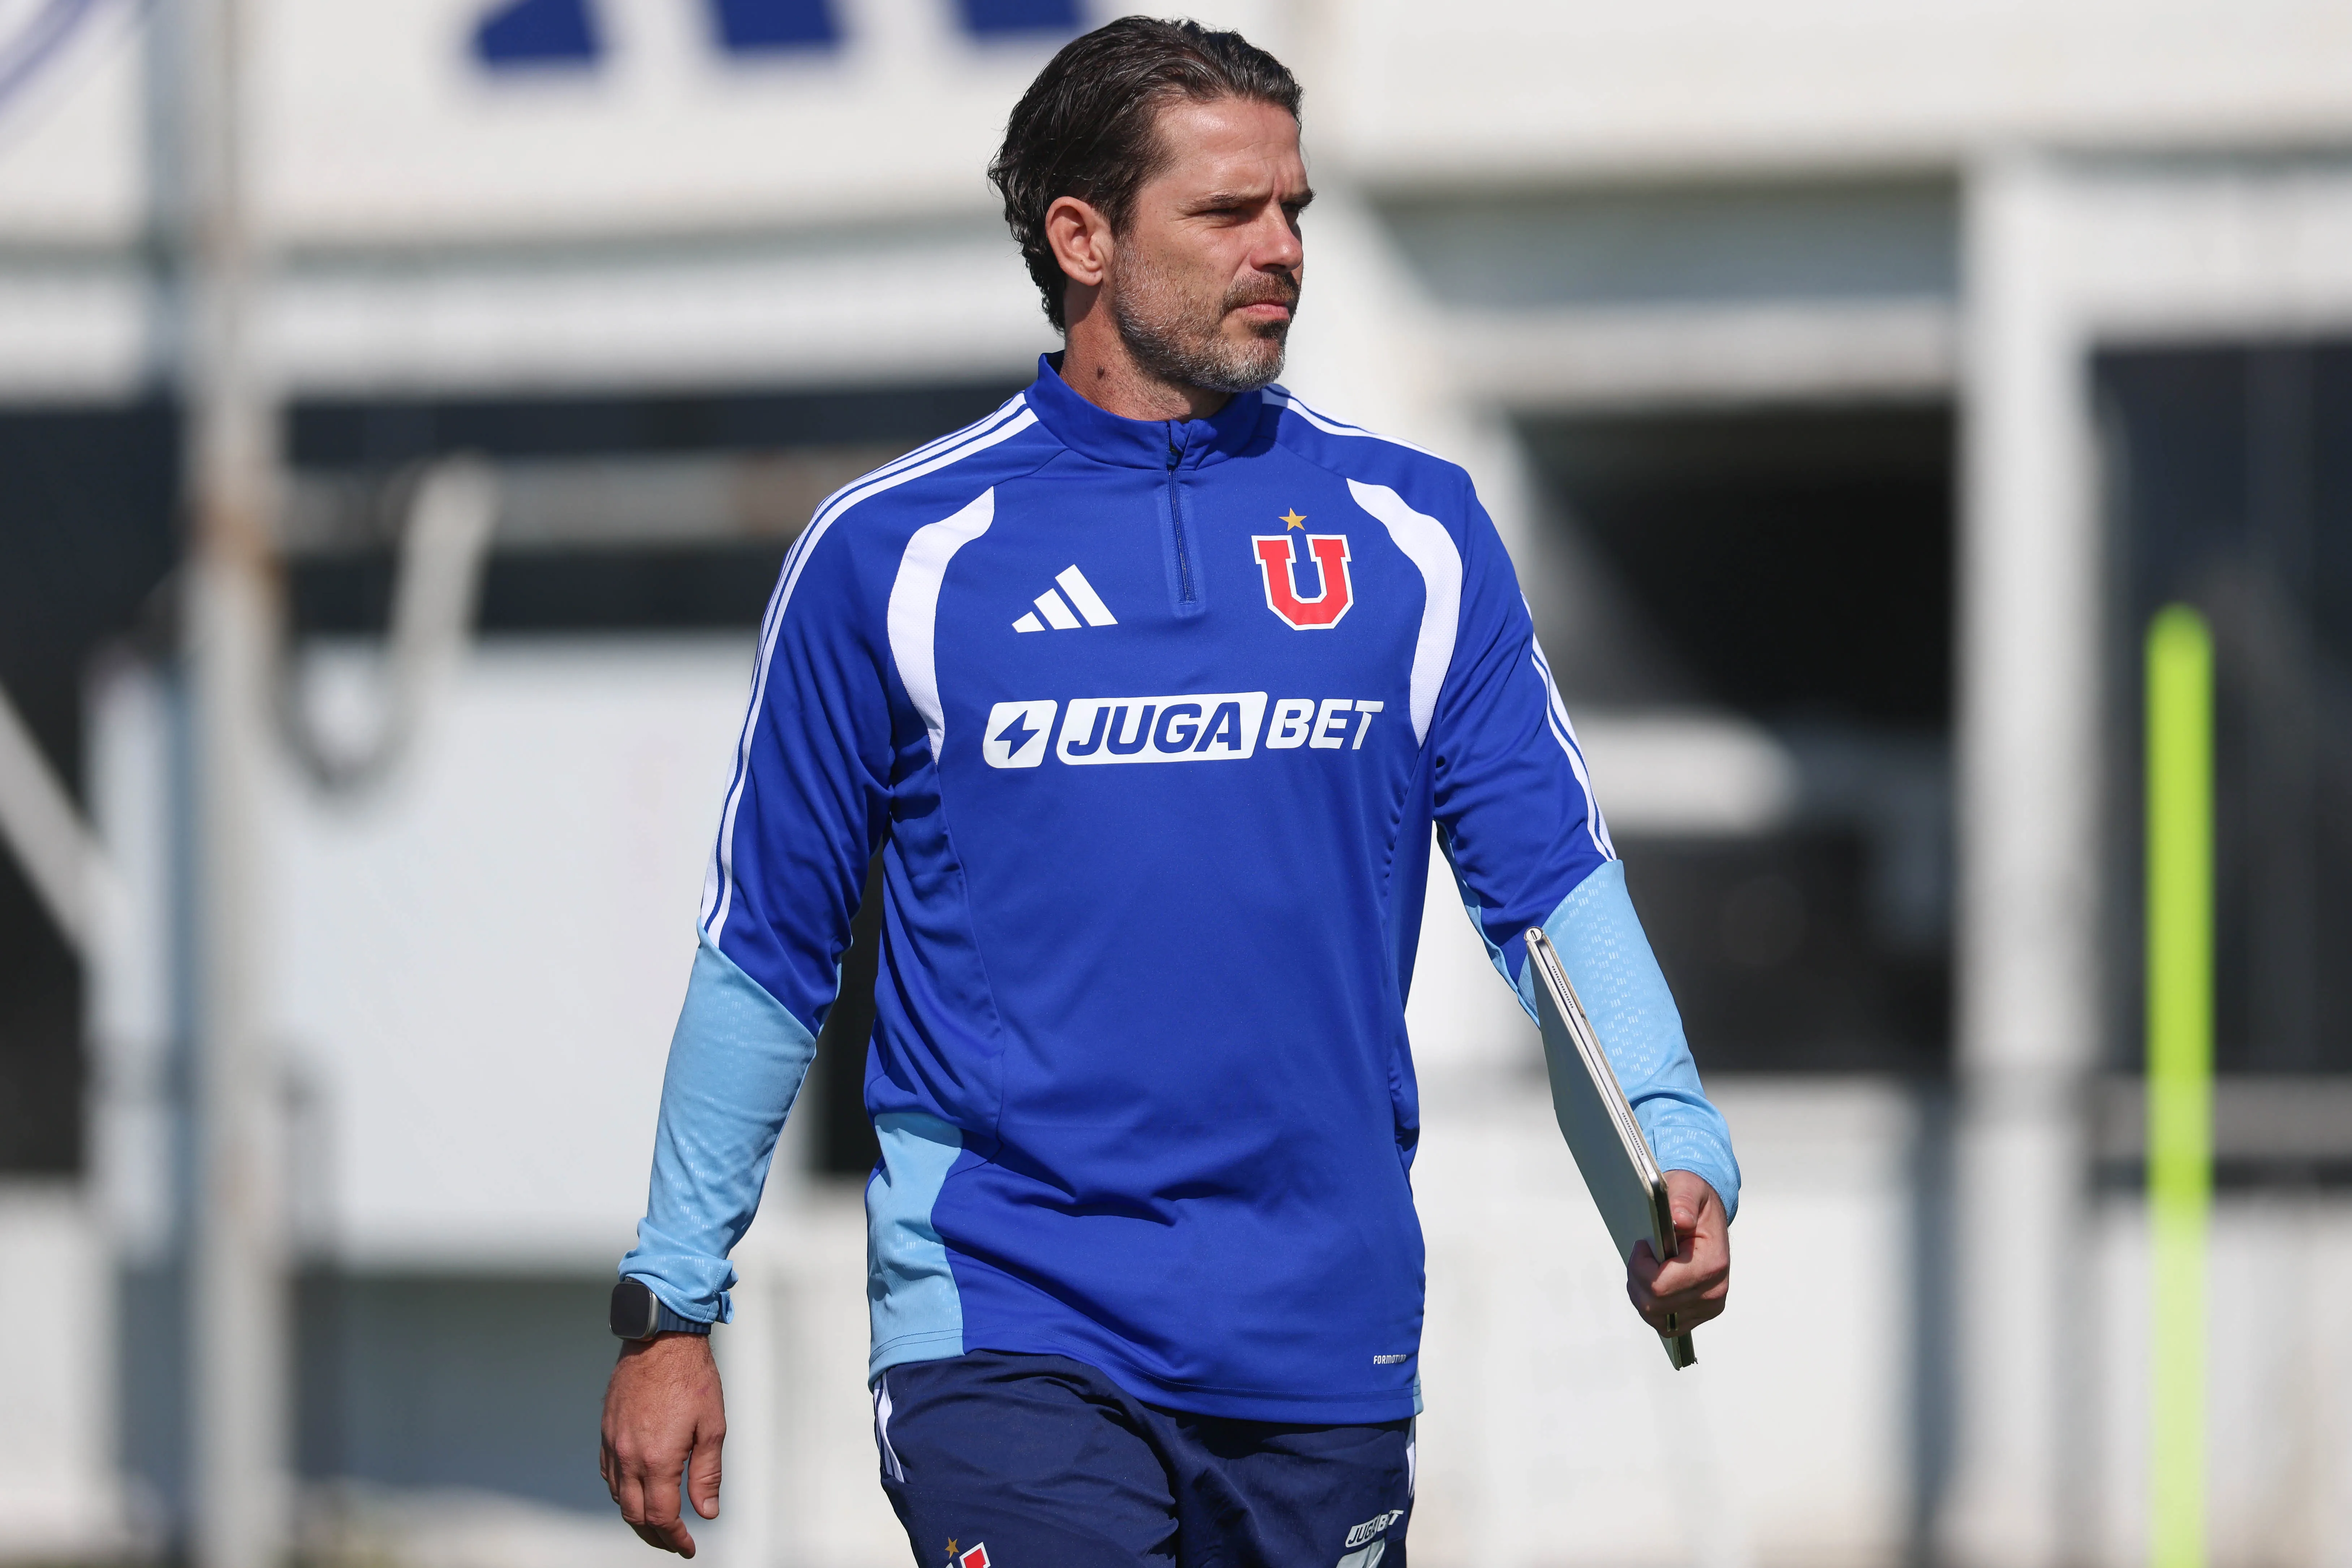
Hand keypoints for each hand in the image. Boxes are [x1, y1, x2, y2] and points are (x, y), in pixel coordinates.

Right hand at [601, 1332, 725, 1554]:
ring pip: (618, 1497)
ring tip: (656, 1523)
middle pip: (634, 1514)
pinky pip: (608, 1474)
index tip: (687, 1547)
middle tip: (673, 1541)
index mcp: (658, 1459)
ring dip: (635, 1516)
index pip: (661, 1516)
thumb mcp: (712, 1427)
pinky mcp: (606, 1431)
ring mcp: (613, 1443)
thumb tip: (707, 1512)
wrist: (660, 1339)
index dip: (675, 1538)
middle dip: (654, 1535)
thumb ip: (707, 1474)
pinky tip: (636, 1491)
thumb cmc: (691, 1378)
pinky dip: (621, 1491)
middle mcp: (629, 1456)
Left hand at [1627, 1170, 1729, 1337]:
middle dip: (1637, 1280)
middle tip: (1642, 1255)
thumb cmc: (1696, 1203)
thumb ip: (1683, 1201)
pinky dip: (1652, 1305)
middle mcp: (1713, 1292)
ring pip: (1657, 1318)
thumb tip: (1680, 1218)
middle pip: (1654, 1306)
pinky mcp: (1700, 1313)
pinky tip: (1653, 1282)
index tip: (1643, 1246)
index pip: (1660, 1287)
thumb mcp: (1687, 1189)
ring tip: (1647, 1267)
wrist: (1708, 1216)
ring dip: (1642, 1294)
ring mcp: (1708, 1306)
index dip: (1640, 1268)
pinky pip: (1666, 1323)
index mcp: (1712, 1264)